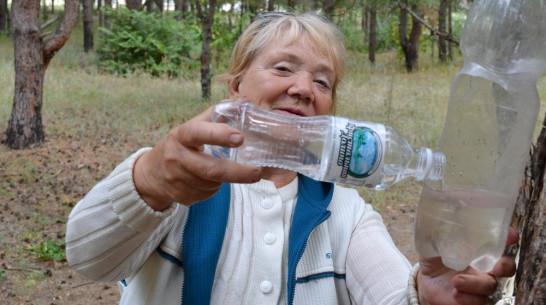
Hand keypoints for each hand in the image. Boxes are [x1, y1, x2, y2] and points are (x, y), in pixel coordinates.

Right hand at [133, 105, 261, 210]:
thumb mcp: (193, 127)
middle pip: (210, 169)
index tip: (240, 137)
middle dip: (237, 172)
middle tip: (256, 172)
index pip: (198, 133)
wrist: (152, 174)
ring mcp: (177, 180)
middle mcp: (177, 158)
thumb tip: (243, 102)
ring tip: (225, 172)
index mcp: (181, 136)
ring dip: (225, 180)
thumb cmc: (180, 146)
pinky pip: (207, 194)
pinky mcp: (181, 196)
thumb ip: (217, 115)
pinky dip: (214, 188)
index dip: (219, 135)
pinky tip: (209, 181)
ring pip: (212, 183)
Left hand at [417, 227, 517, 304]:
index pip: (499, 241)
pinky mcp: (472, 298)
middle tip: (495, 267)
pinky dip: (467, 298)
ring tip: (456, 281)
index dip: (508, 237)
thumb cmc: (434, 256)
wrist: (425, 280)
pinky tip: (455, 292)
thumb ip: (434, 231)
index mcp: (478, 247)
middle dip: (505, 266)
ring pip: (490, 286)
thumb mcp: (431, 241)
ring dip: (474, 283)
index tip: (511, 235)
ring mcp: (479, 283)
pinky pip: (478, 301)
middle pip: (506, 267)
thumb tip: (431, 218)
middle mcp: (483, 265)